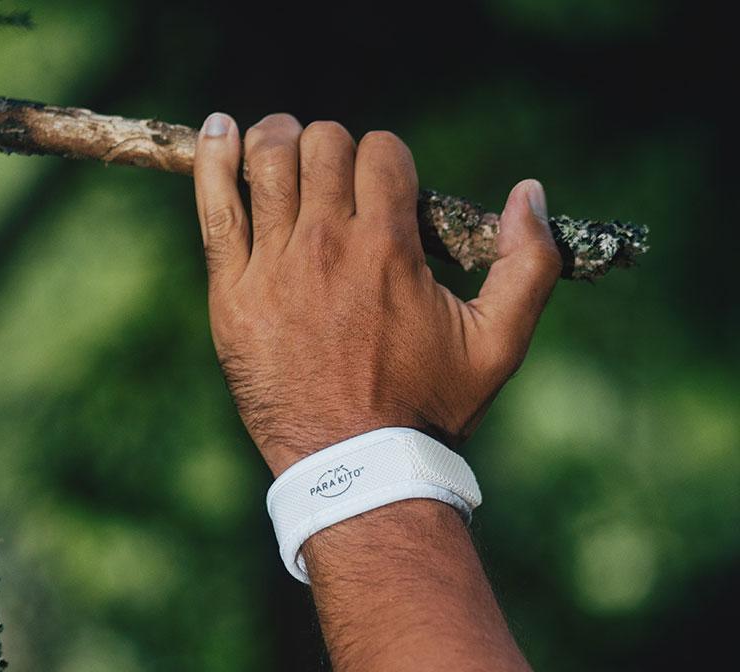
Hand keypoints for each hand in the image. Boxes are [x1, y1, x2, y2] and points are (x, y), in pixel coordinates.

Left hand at [193, 112, 561, 475]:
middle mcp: (328, 245)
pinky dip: (213, 160)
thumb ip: (529, 264)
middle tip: (331, 181)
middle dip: (333, 151)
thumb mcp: (498, 345)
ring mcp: (274, 267)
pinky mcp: (232, 295)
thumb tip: (531, 192)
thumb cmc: (427, 409)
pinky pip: (215, 208)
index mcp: (390, 247)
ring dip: (278, 144)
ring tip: (281, 153)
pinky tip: (220, 131)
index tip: (380, 194)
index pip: (380, 152)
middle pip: (323, 145)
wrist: (354, 467)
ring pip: (269, 161)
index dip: (384, 162)